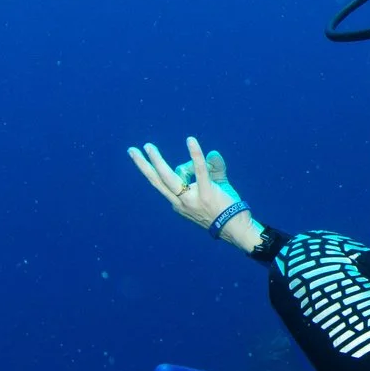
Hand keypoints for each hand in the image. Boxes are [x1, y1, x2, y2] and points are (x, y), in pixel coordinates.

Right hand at [129, 136, 258, 247]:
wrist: (237, 229)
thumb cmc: (226, 211)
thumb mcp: (215, 189)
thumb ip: (214, 168)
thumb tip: (212, 152)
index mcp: (179, 204)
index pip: (168, 183)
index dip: (178, 170)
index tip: (166, 162)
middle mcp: (181, 203)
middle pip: (156, 182)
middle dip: (143, 166)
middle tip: (132, 151)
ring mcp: (192, 199)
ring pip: (168, 177)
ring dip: (156, 160)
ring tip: (149, 146)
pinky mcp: (207, 193)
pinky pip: (199, 170)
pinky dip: (195, 154)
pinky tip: (190, 140)